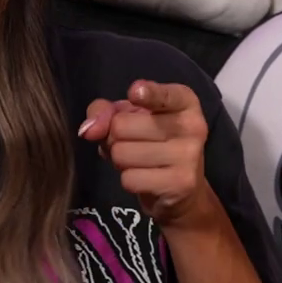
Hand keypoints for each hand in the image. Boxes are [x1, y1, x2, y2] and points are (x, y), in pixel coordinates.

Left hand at [81, 81, 214, 226]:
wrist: (182, 189)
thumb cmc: (152, 143)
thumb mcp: (128, 117)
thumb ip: (104, 112)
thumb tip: (88, 130)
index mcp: (184, 101)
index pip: (164, 94)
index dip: (147, 93)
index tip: (135, 92)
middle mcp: (193, 125)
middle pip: (122, 126)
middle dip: (115, 138)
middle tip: (133, 144)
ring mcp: (189, 155)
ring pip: (122, 153)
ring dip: (121, 161)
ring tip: (139, 161)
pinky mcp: (181, 183)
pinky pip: (130, 179)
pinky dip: (129, 180)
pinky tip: (147, 178)